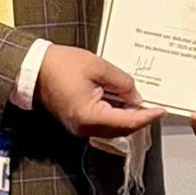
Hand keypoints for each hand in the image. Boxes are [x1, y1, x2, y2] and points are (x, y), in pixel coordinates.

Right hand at [35, 45, 163, 140]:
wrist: (34, 69)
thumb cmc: (61, 65)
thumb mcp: (98, 67)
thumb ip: (122, 83)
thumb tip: (136, 96)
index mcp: (89, 116)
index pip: (127, 122)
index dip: (147, 116)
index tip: (161, 110)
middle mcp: (84, 128)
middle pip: (121, 129)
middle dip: (139, 118)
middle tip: (154, 105)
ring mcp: (80, 128)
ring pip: (112, 128)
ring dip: (127, 116)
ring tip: (140, 101)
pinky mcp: (77, 122)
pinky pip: (102, 123)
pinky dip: (115, 114)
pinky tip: (122, 101)